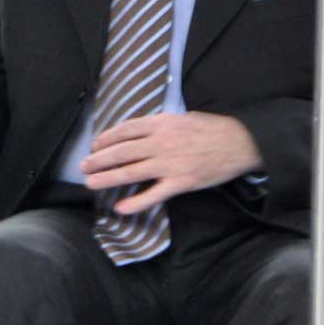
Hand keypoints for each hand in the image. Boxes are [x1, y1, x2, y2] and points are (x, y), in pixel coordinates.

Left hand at [80, 112, 261, 213]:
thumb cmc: (211, 128)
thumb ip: (159, 125)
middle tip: (84, 166)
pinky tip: (121, 207)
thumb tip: (136, 132)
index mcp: (161, 123)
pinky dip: (136, 202)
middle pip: (122, 151)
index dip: (106, 139)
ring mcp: (170, 164)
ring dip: (107, 178)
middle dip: (99, 159)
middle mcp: (161, 142)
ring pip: (131, 172)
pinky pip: (154, 194)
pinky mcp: (181, 183)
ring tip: (91, 183)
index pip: (125, 130)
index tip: (95, 145)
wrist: (239, 142)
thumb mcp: (181, 117)